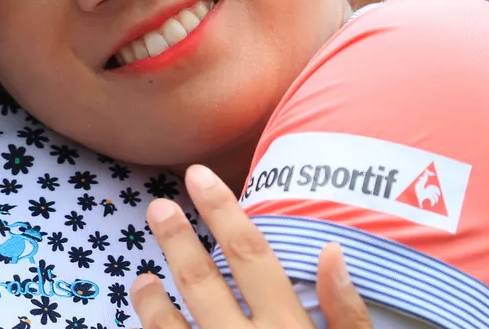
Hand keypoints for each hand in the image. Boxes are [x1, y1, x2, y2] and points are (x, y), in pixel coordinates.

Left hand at [131, 164, 370, 327]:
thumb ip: (347, 312)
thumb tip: (333, 250)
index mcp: (288, 328)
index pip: (250, 255)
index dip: (222, 211)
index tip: (197, 175)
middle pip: (202, 284)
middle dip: (178, 241)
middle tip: (157, 206)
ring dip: (152, 301)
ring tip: (141, 278)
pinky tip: (149, 322)